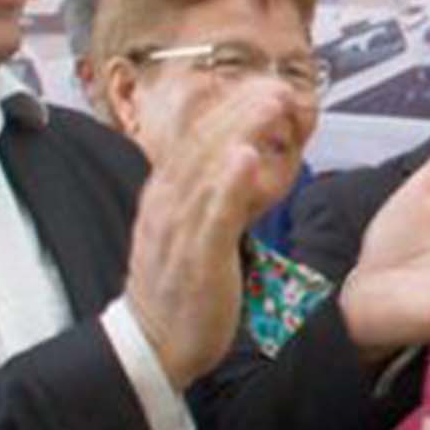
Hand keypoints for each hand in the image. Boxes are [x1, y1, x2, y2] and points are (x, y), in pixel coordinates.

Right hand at [126, 81, 302, 387]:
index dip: (229, 108)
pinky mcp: (196, 258)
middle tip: (278, 85)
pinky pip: (212, 216)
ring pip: (208, 169)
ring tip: (270, 103)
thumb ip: (213, 192)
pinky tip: (246, 158)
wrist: (152, 344)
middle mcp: (167, 203)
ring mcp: (179, 229)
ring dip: (240, 131)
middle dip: (241, 109)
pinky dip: (228, 185)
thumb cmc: (179, 283)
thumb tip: (240, 157)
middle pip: (203, 143)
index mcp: (166, 193)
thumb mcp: (190, 226)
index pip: (195, 138)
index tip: (262, 85)